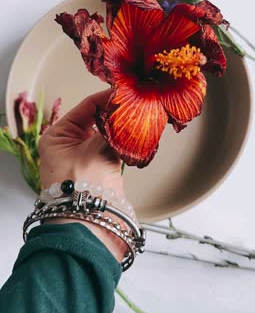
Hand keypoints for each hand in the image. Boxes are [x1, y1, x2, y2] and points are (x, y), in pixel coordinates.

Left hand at [38, 90, 125, 261]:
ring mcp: (83, 156)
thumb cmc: (83, 186)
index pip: (85, 107)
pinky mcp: (98, 167)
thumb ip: (114, 127)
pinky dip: (123, 139)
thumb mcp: (97, 149)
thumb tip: (127, 109)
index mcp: (57, 136)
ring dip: (120, 126)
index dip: (105, 97)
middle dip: (114, 111)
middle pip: (95, 118)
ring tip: (138, 114)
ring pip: (105, 132)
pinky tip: (136, 132)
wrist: (90, 222)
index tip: (124, 91)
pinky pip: (112, 146)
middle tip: (134, 102)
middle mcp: (68, 144)